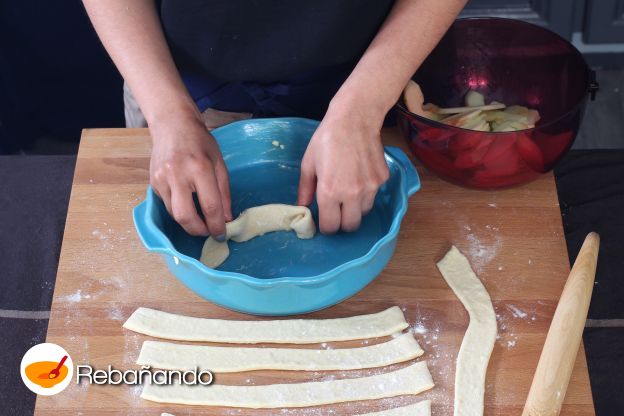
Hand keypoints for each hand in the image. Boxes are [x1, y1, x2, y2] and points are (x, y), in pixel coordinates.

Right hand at [149, 113, 232, 237]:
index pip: (210, 206)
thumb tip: (226, 219)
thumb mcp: (220, 164)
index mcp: (200, 168)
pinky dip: (179, 209)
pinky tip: (187, 202)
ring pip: (174, 214)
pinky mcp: (153, 182)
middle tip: (208, 232)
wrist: (172, 124)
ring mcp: (162, 179)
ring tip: (200, 220)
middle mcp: (178, 174)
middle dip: (198, 231)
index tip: (222, 235)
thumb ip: (224, 193)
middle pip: (185, 216)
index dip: (217, 225)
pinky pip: (167, 204)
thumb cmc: (200, 142)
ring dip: (188, 222)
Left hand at [297, 105, 388, 233]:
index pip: (331, 226)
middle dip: (342, 223)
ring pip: (364, 212)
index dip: (327, 227)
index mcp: (329, 191)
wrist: (355, 119)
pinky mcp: (382, 179)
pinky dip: (367, 192)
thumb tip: (302, 207)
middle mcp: (352, 193)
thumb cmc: (327, 139)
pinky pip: (374, 195)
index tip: (325, 221)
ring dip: (355, 208)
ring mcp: (370, 187)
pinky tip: (359, 175)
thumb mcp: (308, 164)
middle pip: (350, 226)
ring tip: (348, 191)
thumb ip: (305, 189)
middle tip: (337, 212)